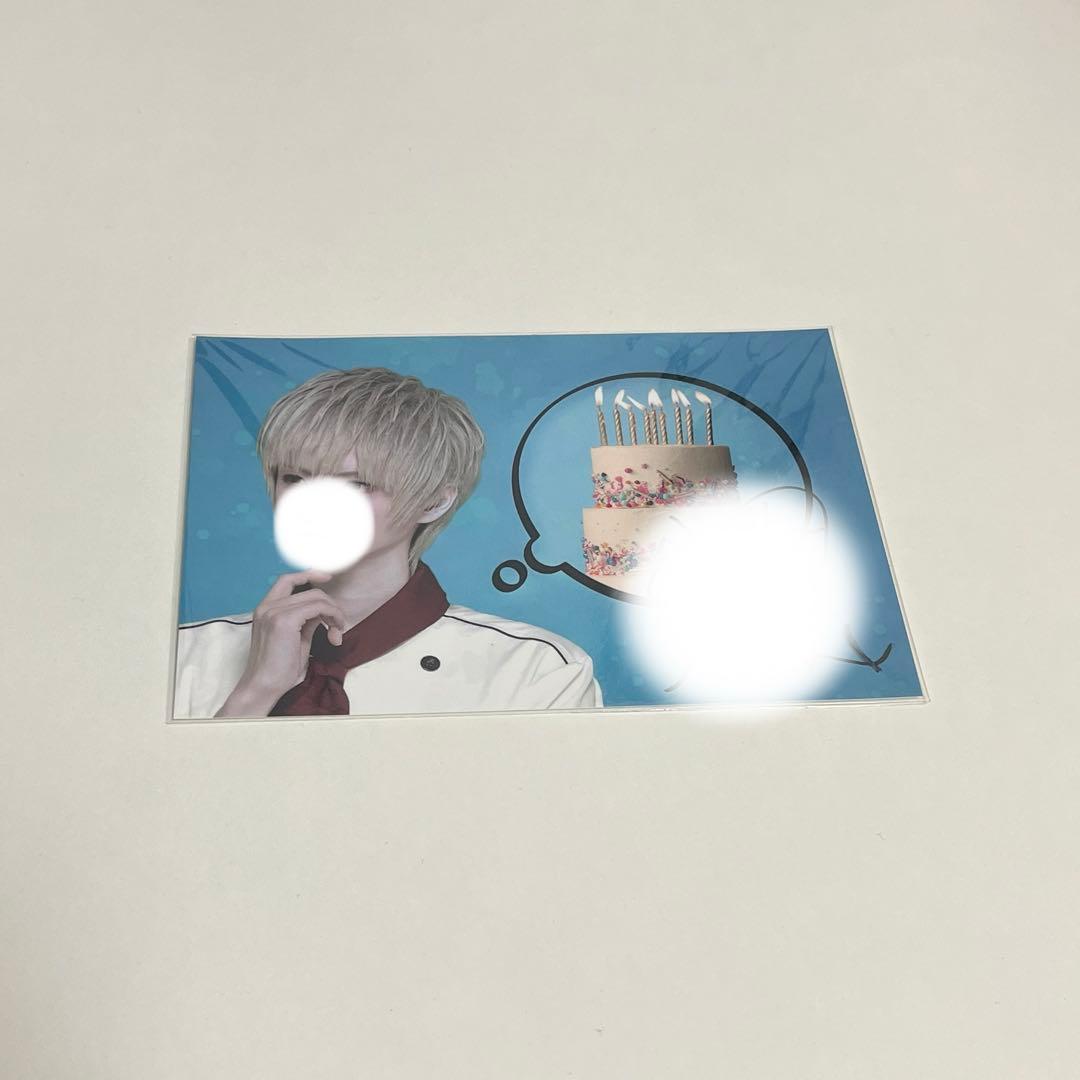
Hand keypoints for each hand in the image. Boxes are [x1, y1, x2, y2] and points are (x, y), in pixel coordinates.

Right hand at [215, 569, 346, 716]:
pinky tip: (335, 633)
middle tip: (339, 625)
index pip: (287, 580)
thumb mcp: (296, 639)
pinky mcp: (284, 620)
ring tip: (338, 632)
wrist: (263, 686)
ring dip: (334, 612)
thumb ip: (307, 622)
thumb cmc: (279, 669)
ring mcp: (274, 611)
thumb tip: (322, 612)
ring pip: (317, 597)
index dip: (309, 574)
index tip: (328, 577)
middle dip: (331, 604)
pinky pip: (317, 607)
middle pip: (309, 589)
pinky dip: (332, 616)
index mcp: (265, 609)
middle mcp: (267, 606)